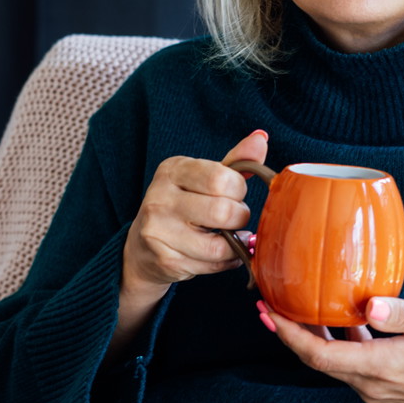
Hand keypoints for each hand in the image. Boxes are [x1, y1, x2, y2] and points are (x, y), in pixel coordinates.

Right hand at [107, 130, 267, 363]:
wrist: (142, 248)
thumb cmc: (182, 205)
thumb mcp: (203, 178)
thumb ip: (234, 161)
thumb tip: (261, 138)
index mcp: (172, 170)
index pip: (221, 178)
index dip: (238, 189)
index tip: (233, 193)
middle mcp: (159, 198)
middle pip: (222, 211)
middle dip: (239, 217)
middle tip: (233, 218)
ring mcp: (159, 231)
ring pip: (219, 245)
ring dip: (234, 244)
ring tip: (228, 237)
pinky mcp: (166, 260)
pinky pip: (213, 264)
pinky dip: (226, 261)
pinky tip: (219, 254)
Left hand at [261, 297, 403, 402]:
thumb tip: (371, 305)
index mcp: (382, 365)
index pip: (320, 355)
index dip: (289, 334)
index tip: (268, 309)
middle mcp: (370, 381)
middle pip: (315, 358)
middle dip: (286, 330)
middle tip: (265, 297)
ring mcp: (373, 384)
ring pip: (327, 359)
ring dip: (304, 333)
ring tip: (285, 301)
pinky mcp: (378, 380)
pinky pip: (343, 359)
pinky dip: (327, 337)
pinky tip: (324, 312)